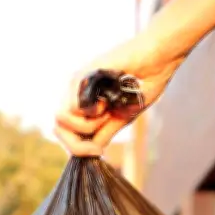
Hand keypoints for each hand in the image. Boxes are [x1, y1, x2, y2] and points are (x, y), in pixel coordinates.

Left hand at [54, 34, 184, 156]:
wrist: (158, 62)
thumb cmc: (144, 85)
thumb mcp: (121, 118)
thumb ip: (103, 133)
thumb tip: (91, 151)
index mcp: (84, 105)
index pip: (64, 133)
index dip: (76, 149)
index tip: (97, 151)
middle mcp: (75, 95)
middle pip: (57, 129)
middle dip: (76, 145)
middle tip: (97, 146)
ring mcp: (76, 85)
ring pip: (61, 120)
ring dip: (87, 127)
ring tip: (107, 114)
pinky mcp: (80, 76)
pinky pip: (72, 108)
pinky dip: (92, 113)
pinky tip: (107, 102)